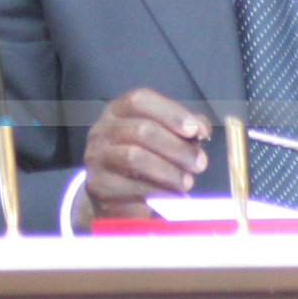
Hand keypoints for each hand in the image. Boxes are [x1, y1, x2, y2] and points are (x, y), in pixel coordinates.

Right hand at [77, 88, 208, 226]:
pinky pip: (131, 188)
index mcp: (117, 112)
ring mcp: (96, 159)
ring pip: (134, 158)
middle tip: (200, 163)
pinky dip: (159, 194)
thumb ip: (183, 129)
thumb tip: (201, 129)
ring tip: (187, 182)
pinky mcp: (98, 187)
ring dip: (168, 171)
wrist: (111, 196)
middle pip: (141, 130)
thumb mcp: (161, 137)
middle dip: (177, 147)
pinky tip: (174, 198)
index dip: (170, 112)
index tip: (195, 130)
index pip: (139, 100)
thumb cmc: (143, 159)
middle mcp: (101, 130)